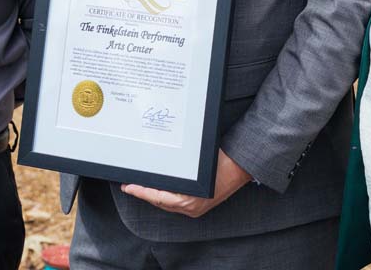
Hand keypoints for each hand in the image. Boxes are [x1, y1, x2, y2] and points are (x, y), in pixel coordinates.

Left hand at [121, 150, 252, 217]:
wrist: (240, 167)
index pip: (158, 197)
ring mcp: (195, 208)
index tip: (129, 187)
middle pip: (160, 202)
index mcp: (189, 200)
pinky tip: (158, 189)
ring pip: (167, 204)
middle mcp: (191, 207)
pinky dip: (165, 197)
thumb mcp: (196, 163)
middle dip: (144, 194)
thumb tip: (158, 163)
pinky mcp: (198, 206)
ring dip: (153, 195)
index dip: (142, 192)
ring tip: (140, 187)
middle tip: (129, 186)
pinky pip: (175, 203)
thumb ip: (179, 167)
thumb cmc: (221, 162)